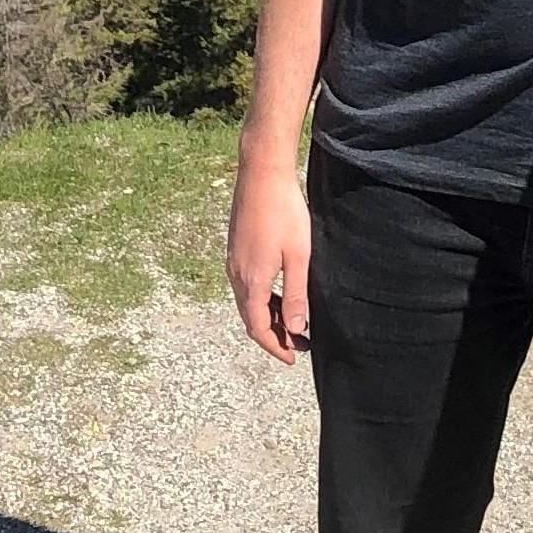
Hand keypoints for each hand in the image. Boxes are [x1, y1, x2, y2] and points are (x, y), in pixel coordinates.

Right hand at [228, 155, 312, 362]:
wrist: (262, 173)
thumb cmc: (284, 212)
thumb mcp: (298, 256)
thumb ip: (297, 294)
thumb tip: (297, 329)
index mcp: (252, 281)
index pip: (259, 328)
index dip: (276, 347)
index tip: (293, 358)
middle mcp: (237, 275)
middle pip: (251, 318)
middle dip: (273, 336)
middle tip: (297, 345)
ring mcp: (234, 261)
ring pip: (248, 302)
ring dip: (268, 317)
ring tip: (292, 323)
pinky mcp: (236, 249)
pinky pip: (246, 286)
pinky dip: (262, 299)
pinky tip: (279, 294)